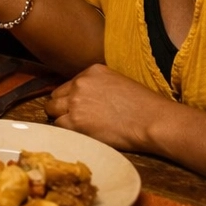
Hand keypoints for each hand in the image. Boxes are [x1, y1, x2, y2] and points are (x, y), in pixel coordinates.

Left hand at [42, 64, 171, 152]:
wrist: (152, 120)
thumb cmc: (143, 106)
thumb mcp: (118, 83)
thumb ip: (98, 87)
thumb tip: (87, 99)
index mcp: (91, 71)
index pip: (69, 85)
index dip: (72, 98)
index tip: (79, 108)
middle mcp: (80, 83)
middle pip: (56, 97)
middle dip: (62, 108)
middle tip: (74, 119)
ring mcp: (76, 102)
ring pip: (53, 111)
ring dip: (61, 119)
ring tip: (76, 129)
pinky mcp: (76, 121)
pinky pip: (58, 126)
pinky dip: (66, 131)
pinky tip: (78, 135)